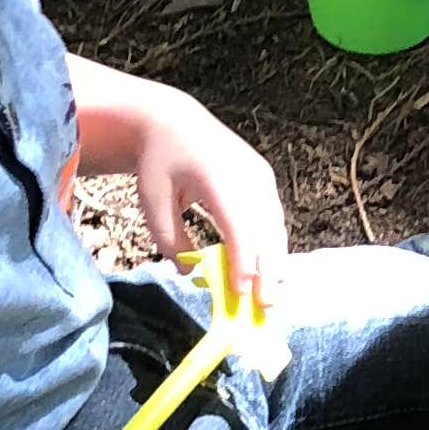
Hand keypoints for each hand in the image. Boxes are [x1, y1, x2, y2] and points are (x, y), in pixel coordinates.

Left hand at [129, 84, 287, 295]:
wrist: (174, 123)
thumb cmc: (160, 165)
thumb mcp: (152, 203)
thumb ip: (170, 240)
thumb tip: (191, 273)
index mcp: (215, 176)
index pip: (238, 224)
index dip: (243, 259)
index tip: (242, 291)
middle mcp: (246, 173)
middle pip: (265, 228)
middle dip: (268, 270)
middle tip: (266, 306)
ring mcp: (260, 174)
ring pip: (275, 225)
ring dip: (276, 262)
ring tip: (273, 296)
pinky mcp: (265, 179)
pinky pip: (274, 218)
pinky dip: (273, 246)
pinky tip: (271, 272)